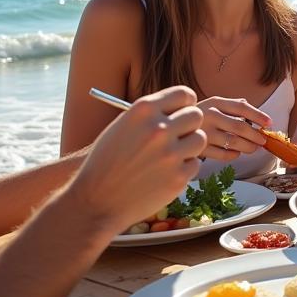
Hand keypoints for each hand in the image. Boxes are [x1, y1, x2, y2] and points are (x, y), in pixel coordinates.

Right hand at [69, 86, 205, 232]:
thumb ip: (151, 115)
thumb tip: (182, 106)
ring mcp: (170, 154)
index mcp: (142, 110)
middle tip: (177, 138)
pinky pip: (195, 164)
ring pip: (200, 139)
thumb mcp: (122, 127)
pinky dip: (183, 169)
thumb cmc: (106, 163)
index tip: (183, 112)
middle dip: (189, 126)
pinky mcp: (178, 177)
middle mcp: (158, 129)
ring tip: (169, 156)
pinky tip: (164, 175)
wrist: (96, 202)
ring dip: (189, 147)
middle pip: (196, 116)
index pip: (183, 94)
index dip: (186, 104)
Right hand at [197, 97, 270, 161]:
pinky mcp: (199, 148)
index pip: (241, 107)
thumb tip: (261, 118)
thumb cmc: (201, 117)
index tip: (270, 123)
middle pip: (240, 126)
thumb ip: (235, 106)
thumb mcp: (214, 105)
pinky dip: (234, 155)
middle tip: (263, 140)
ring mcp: (203, 132)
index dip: (258, 115)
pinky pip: (224, 155)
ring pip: (233, 142)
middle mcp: (208, 115)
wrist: (173, 126)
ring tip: (253, 148)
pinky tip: (236, 153)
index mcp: (215, 102)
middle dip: (256, 135)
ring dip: (248, 147)